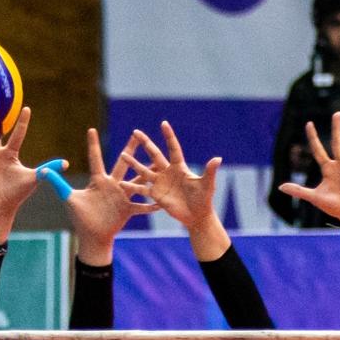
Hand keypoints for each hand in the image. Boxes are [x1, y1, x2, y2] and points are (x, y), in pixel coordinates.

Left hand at [65, 129, 157, 265]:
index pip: (95, 159)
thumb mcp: (69, 198)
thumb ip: (58, 183)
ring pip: (137, 180)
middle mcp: (112, 185)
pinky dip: (151, 204)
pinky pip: (142, 206)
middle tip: (138, 134)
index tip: (91, 129)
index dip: (92, 145)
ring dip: (148, 172)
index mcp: (98, 181)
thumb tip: (42, 171)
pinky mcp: (128, 209)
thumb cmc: (80, 218)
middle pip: (123, 164)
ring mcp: (122, 196)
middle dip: (130, 149)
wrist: (92, 237)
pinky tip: (162, 199)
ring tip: (159, 161)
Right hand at [121, 121, 229, 260]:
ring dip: (134, 163)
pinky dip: (132, 187)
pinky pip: (142, 189)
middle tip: (135, 132)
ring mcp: (160, 183)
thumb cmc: (204, 199)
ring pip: (144, 170)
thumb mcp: (206, 184)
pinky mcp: (156, 195)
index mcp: (179, 167)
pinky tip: (121, 184)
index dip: (168, 136)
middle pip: (154, 154)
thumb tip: (218, 159)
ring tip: (123, 155)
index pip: (173, 148)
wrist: (197, 216)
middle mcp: (167, 172)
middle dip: (146, 143)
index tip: (163, 123)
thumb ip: (210, 171)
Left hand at [278, 112, 339, 235]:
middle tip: (337, 113)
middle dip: (336, 129)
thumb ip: (298, 191)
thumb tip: (280, 187)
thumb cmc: (332, 205)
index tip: (309, 123)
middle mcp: (339, 166)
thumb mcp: (314, 197)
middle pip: (337, 144)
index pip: (318, 150)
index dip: (313, 138)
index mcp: (327, 169)